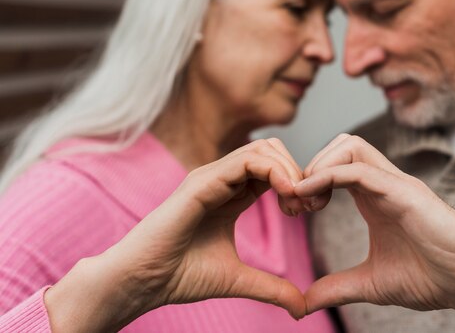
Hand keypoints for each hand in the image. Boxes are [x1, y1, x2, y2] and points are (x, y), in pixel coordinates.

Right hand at [46, 139, 308, 331]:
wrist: (142, 282)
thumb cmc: (180, 276)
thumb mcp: (239, 280)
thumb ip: (271, 288)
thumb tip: (302, 308)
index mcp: (230, 194)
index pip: (272, 169)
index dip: (297, 182)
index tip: (309, 209)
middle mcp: (221, 179)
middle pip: (271, 151)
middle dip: (297, 171)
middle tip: (308, 204)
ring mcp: (210, 177)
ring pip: (262, 149)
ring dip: (289, 170)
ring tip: (297, 201)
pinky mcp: (201, 182)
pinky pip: (246, 161)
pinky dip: (274, 171)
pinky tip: (286, 194)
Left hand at [296, 134, 454, 313]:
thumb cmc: (432, 278)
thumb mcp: (371, 284)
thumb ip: (337, 288)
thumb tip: (303, 304)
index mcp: (374, 198)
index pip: (335, 166)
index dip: (308, 180)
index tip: (292, 210)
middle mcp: (384, 184)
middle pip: (340, 145)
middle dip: (310, 165)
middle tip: (296, 201)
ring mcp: (396, 184)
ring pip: (349, 146)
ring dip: (319, 165)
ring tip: (305, 198)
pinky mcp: (405, 192)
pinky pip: (360, 169)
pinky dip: (329, 175)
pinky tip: (310, 195)